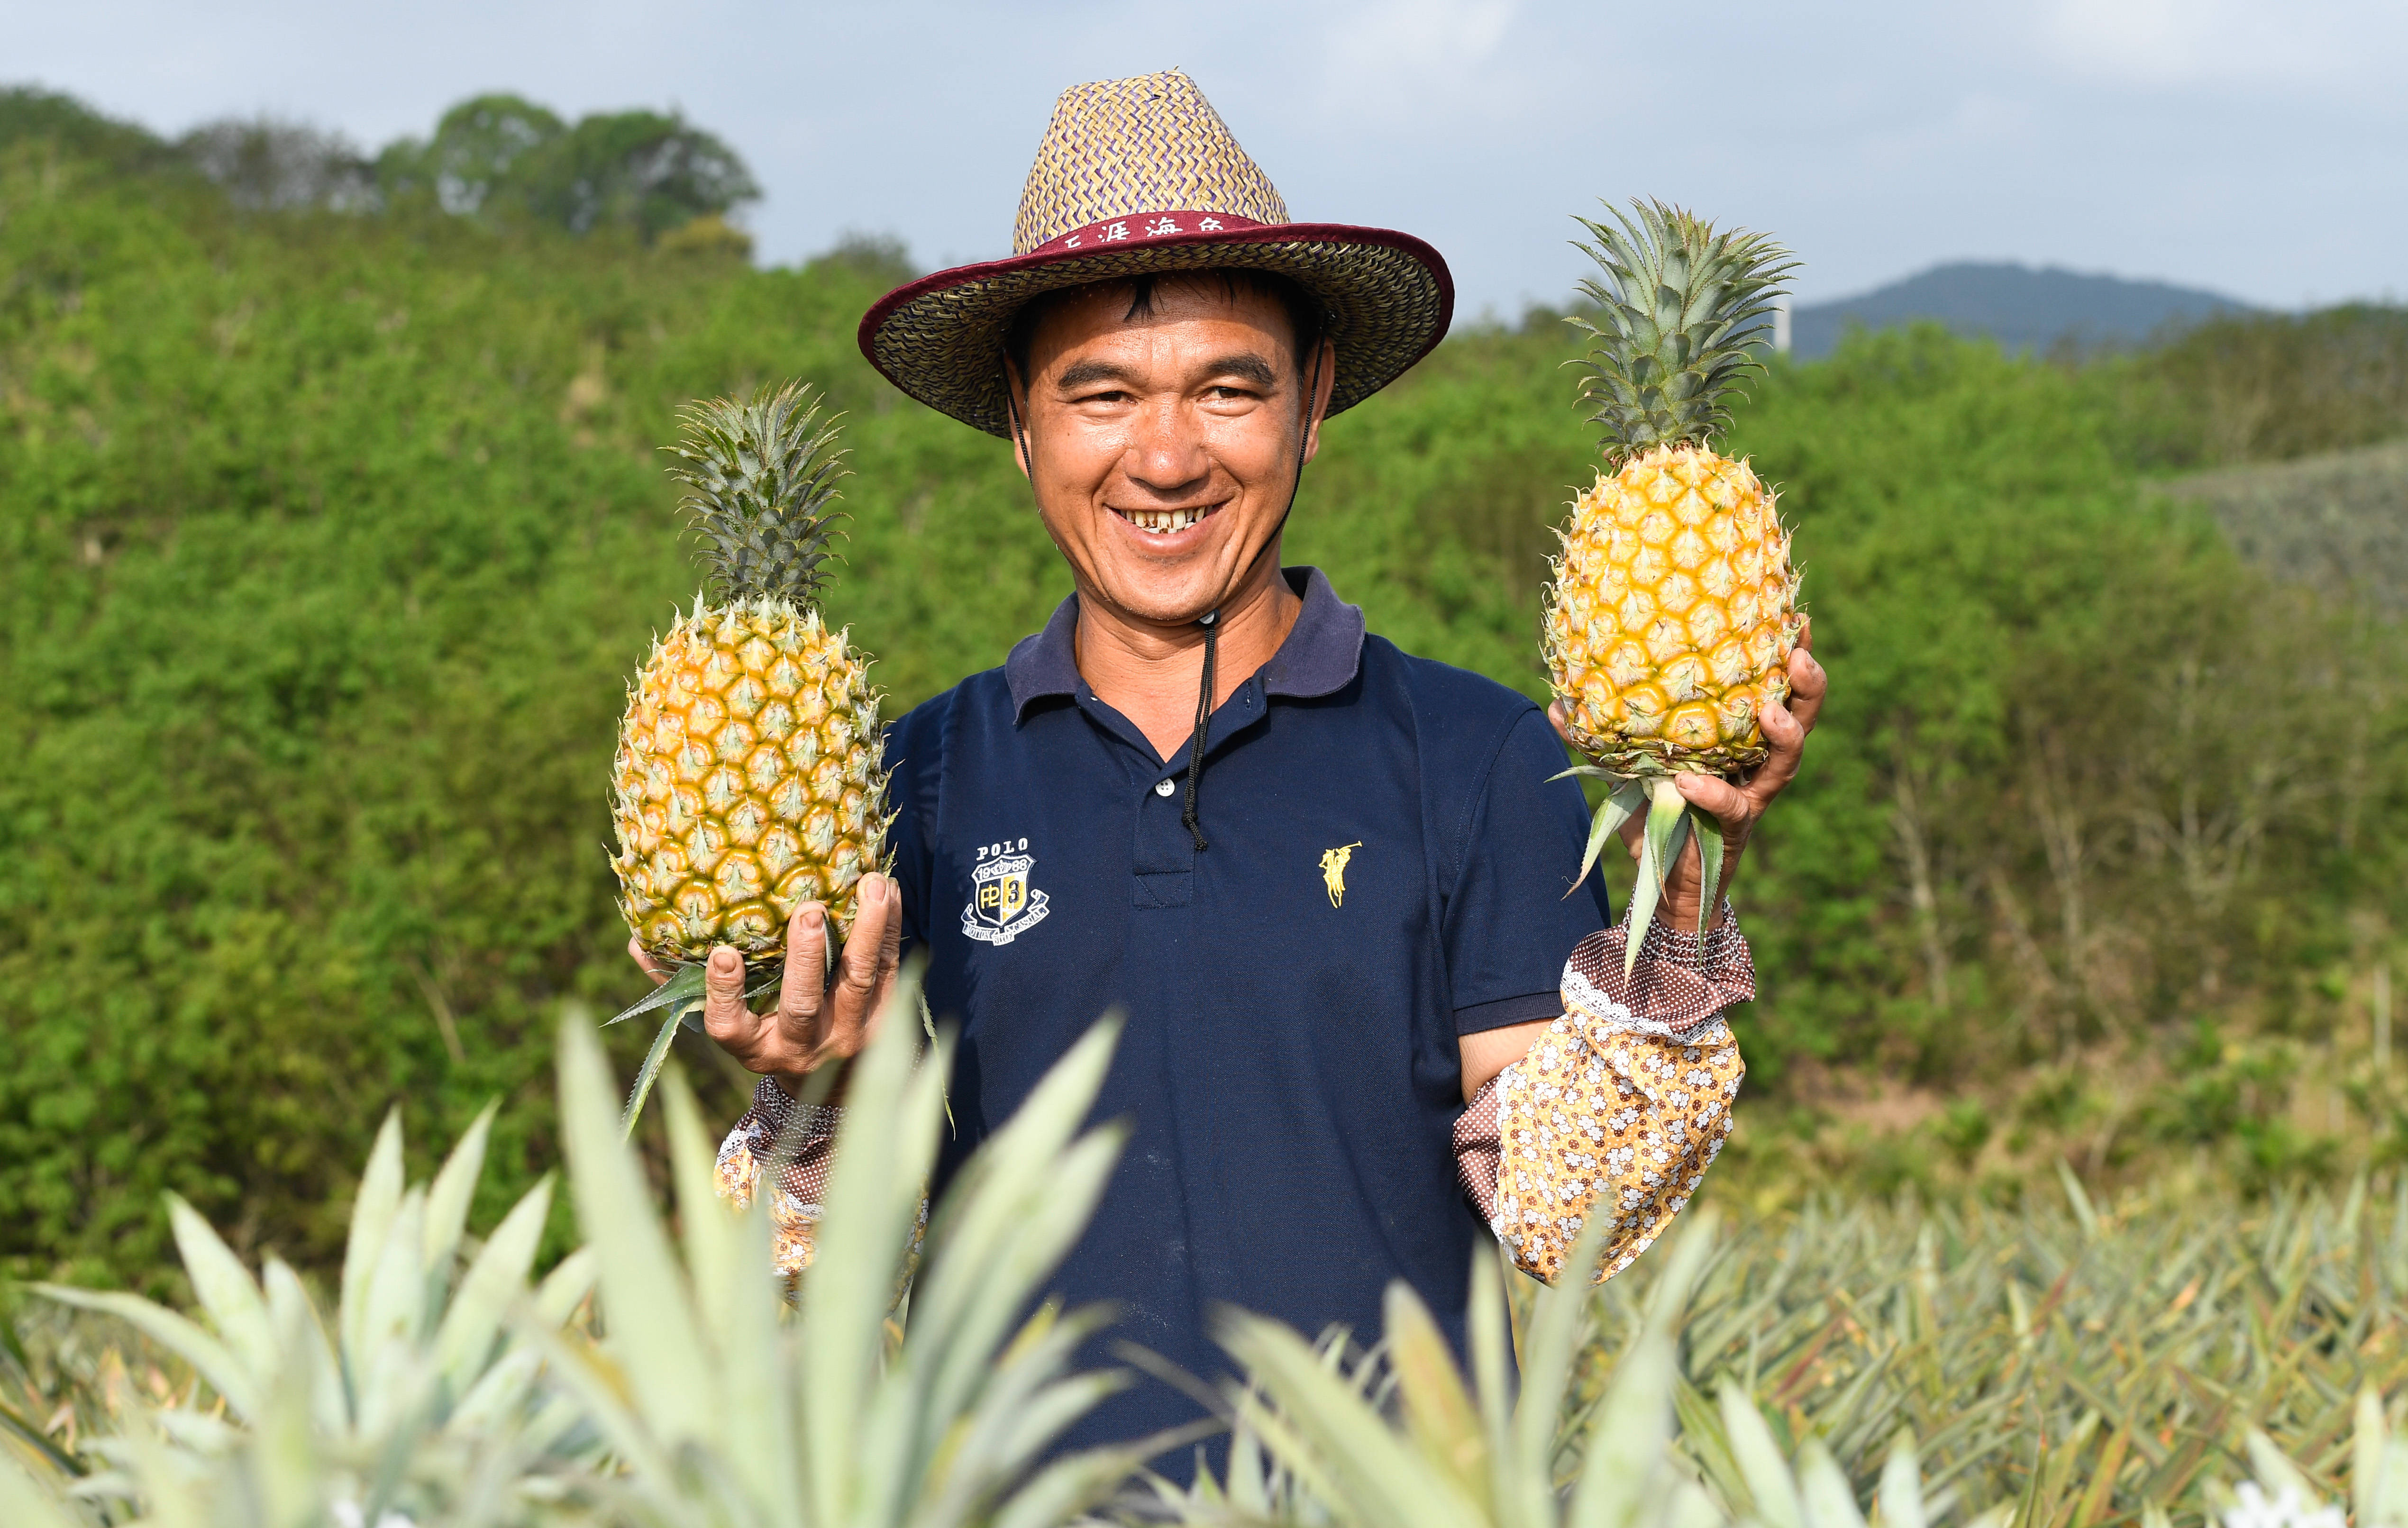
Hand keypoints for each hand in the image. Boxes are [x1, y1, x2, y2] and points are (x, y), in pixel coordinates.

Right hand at [626, 871, 904, 1097]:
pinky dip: (889, 928)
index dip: (724, 994)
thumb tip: (637, 942)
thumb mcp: (728, 1023)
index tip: (722, 955)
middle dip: (804, 958)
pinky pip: (890, 969)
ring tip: (869, 884)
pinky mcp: (885, 1019)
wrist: (837, 1083)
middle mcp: (802, 1046)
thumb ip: (681, 988)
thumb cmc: (767, 1033)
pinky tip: (888, 890)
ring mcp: (848, 1033)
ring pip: (858, 982)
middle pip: (802, 1005)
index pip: (730, 1027)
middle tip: (807, 910)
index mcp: (755, 1047)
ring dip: (865, 931)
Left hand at [1549, 621, 1826, 929]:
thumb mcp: (1625, 765)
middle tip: (1798, 654)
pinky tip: (1690, 782)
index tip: (1792, 613)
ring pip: (1787, 762)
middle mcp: (1757, 762)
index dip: (1789, 653)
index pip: (1776, 686)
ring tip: (1771, 710)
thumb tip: (1556, 705)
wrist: (1661, 877)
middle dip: (1809, 685)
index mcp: (1741, 735)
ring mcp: (1752, 796)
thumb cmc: (1653, 810)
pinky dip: (1711, 792)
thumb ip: (1597, 736)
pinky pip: (1730, 807)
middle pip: (1803, 717)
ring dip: (1785, 733)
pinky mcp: (1735, 829)